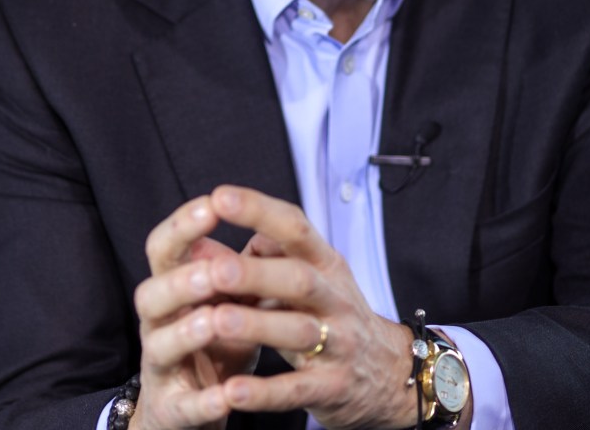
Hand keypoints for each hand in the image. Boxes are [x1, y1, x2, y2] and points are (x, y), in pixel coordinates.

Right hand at [130, 196, 257, 429]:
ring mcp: (161, 368)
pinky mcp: (174, 410)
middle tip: (213, 271)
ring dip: (187, 332)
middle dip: (182, 281)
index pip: (164, 248)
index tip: (213, 202)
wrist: (195, 409)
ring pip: (160, 346)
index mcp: (172, 290)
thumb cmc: (218, 344)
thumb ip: (244, 268)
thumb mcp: (232, 301)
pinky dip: (206, 401)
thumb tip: (268, 226)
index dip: (183, 225)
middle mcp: (158, 325)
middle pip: (151, 295)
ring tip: (214, 321)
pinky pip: (186, 405)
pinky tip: (228, 396)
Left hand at [203, 186, 420, 429]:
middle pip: (299, 278)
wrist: (389, 374)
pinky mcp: (332, 388)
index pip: (295, 228)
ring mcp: (338, 344)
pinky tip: (233, 391)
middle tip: (215, 270)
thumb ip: (260, 259)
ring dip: (257, 325)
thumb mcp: (308, 280)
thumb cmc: (332, 316)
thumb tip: (200, 241)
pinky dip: (265, 392)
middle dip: (256, 273)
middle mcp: (336, 298)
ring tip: (217, 321)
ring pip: (299, 331)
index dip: (259, 210)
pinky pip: (297, 390)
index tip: (219, 197)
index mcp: (326, 264)